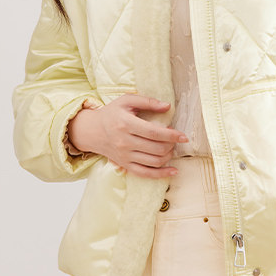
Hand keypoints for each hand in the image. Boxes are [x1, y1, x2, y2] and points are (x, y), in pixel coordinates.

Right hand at [67, 93, 186, 178]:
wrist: (92, 131)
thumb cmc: (112, 113)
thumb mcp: (126, 101)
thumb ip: (147, 101)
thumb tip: (167, 106)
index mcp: (126, 124)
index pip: (153, 133)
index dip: (171, 135)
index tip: (183, 136)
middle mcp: (125, 142)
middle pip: (155, 148)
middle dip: (171, 144)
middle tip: (175, 138)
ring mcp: (125, 156)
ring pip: (153, 162)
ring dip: (168, 156)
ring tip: (171, 148)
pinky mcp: (125, 165)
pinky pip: (145, 174)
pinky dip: (161, 174)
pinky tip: (173, 171)